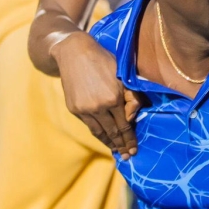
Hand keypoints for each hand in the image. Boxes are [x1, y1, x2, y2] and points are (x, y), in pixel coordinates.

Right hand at [53, 31, 138, 158]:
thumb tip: (132, 116)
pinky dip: (97, 133)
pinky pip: (89, 125)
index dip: (130, 139)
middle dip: (120, 146)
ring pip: (98, 132)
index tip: (134, 150)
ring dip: (108, 143)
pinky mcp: (74, 109)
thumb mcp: (122, 75)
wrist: (74, 52)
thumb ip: (132, 97)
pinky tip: (103, 136)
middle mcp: (98, 107)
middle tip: (127, 156)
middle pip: (112, 133)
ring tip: (115, 150)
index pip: (124, 126)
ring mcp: (84, 109)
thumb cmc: (103, 61)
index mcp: (112, 98)